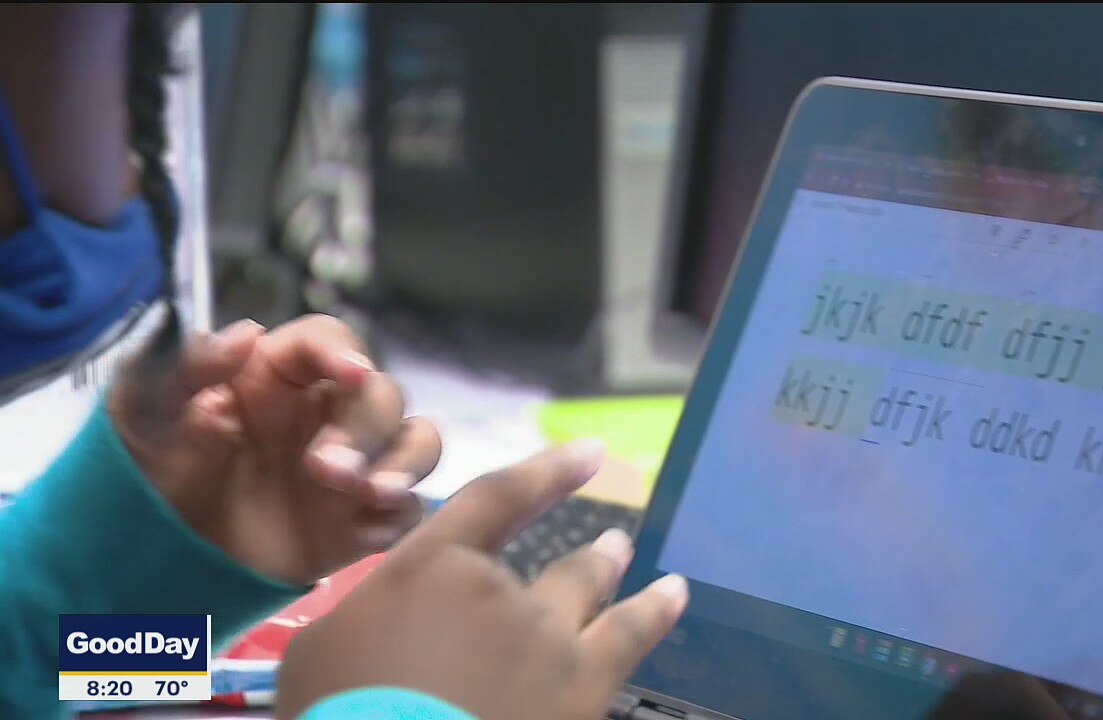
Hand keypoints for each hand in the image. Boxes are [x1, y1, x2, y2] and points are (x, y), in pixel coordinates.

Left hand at [108, 315, 441, 584]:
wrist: (160, 563)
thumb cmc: (156, 476)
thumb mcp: (148, 414)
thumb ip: (191, 370)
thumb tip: (245, 335)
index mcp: (280, 375)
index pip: (329, 341)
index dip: (345, 352)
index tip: (351, 374)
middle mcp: (328, 412)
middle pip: (383, 394)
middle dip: (366, 428)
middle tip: (325, 469)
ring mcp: (355, 466)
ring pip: (418, 441)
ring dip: (404, 463)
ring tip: (371, 494)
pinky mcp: (365, 519)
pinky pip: (411, 508)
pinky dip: (399, 516)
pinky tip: (365, 533)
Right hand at [274, 441, 689, 719]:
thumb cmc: (337, 710)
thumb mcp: (318, 654)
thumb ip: (366, 622)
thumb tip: (391, 628)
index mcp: (432, 569)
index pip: (493, 502)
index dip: (544, 475)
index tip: (589, 452)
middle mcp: (499, 590)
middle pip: (553, 563)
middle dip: (587, 555)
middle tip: (614, 545)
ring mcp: (547, 638)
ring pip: (590, 591)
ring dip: (610, 572)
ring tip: (633, 561)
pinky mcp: (581, 686)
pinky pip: (631, 637)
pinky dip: (656, 613)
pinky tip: (674, 598)